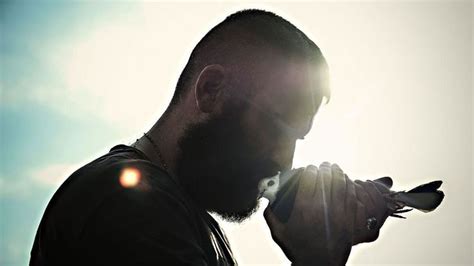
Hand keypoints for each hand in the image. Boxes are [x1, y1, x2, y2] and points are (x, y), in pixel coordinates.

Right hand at [264, 162, 389, 264]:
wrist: (319, 265)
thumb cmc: (298, 250)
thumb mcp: (279, 233)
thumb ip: (271, 216)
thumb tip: (267, 202)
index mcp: (303, 207)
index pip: (309, 178)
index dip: (309, 169)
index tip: (309, 168)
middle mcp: (321, 207)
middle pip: (325, 177)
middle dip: (324, 168)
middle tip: (323, 165)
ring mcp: (337, 212)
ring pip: (340, 183)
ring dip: (337, 172)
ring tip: (334, 167)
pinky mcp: (348, 219)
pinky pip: (351, 196)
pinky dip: (349, 185)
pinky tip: (346, 181)